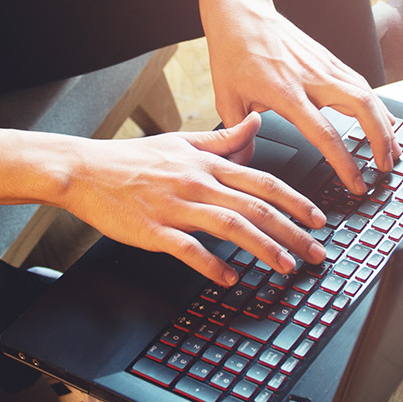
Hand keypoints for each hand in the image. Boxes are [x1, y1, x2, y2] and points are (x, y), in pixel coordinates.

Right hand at [59, 114, 327, 284]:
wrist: (83, 170)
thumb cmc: (131, 159)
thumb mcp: (182, 141)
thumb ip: (223, 138)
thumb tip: (255, 122)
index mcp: (207, 164)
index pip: (262, 182)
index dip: (296, 201)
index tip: (319, 219)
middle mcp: (197, 183)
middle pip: (255, 207)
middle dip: (292, 231)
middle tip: (316, 253)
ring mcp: (176, 206)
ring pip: (230, 226)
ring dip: (264, 248)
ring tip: (286, 266)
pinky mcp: (153, 229)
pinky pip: (188, 249)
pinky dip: (211, 265)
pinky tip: (230, 279)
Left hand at [203, 0, 399, 194]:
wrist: (241, 13)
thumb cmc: (233, 54)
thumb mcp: (226, 99)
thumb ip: (238, 135)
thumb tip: (243, 163)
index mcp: (287, 94)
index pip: (325, 134)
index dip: (344, 162)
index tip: (356, 184)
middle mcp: (312, 78)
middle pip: (362, 108)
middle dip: (381, 140)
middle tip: (386, 167)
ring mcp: (324, 66)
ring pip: (368, 94)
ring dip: (386, 123)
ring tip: (393, 149)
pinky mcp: (329, 58)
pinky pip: (361, 82)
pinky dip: (376, 103)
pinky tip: (382, 119)